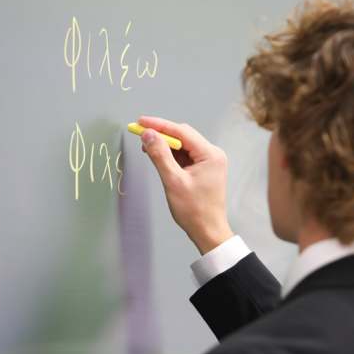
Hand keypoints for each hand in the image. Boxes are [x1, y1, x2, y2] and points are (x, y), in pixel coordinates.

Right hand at [137, 115, 233, 254]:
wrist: (208, 231)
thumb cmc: (194, 210)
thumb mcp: (173, 181)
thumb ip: (160, 155)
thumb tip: (148, 134)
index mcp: (210, 154)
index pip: (182, 131)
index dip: (160, 125)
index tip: (141, 122)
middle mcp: (213, 154)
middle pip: (183, 136)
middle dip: (161, 134)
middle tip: (140, 133)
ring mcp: (209, 162)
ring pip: (183, 146)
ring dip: (165, 145)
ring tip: (146, 146)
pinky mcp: (204, 169)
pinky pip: (186, 156)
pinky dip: (171, 155)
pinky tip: (158, 156)